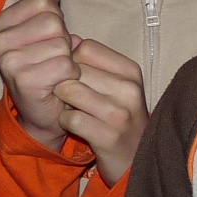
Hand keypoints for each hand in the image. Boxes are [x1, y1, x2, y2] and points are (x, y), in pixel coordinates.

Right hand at [0, 0, 81, 150]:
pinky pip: (64, 65)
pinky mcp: (23, 81)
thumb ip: (46, 4)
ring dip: (68, 60)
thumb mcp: (46, 31)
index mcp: (1, 24)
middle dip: (64, 42)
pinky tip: (58, 84)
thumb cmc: (47, 67)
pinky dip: (70, 75)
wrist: (44, 112)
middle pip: (53, 22)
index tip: (48, 40)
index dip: (57, 21)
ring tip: (56, 72)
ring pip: (61, 44)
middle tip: (54, 59)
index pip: (44, 2)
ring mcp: (8, 61)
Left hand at [55, 39, 148, 182]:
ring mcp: (120, 114)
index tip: (75, 76)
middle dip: (65, 82)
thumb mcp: (117, 85)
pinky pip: (69, 118)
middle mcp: (129, 89)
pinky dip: (64, 121)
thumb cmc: (120, 116)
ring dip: (62, 101)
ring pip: (69, 91)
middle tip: (70, 97)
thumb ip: (93, 61)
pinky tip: (74, 125)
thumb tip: (68, 38)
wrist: (134, 158)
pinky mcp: (107, 136)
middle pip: (74, 69)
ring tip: (72, 108)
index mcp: (131, 71)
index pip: (86, 47)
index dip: (71, 60)